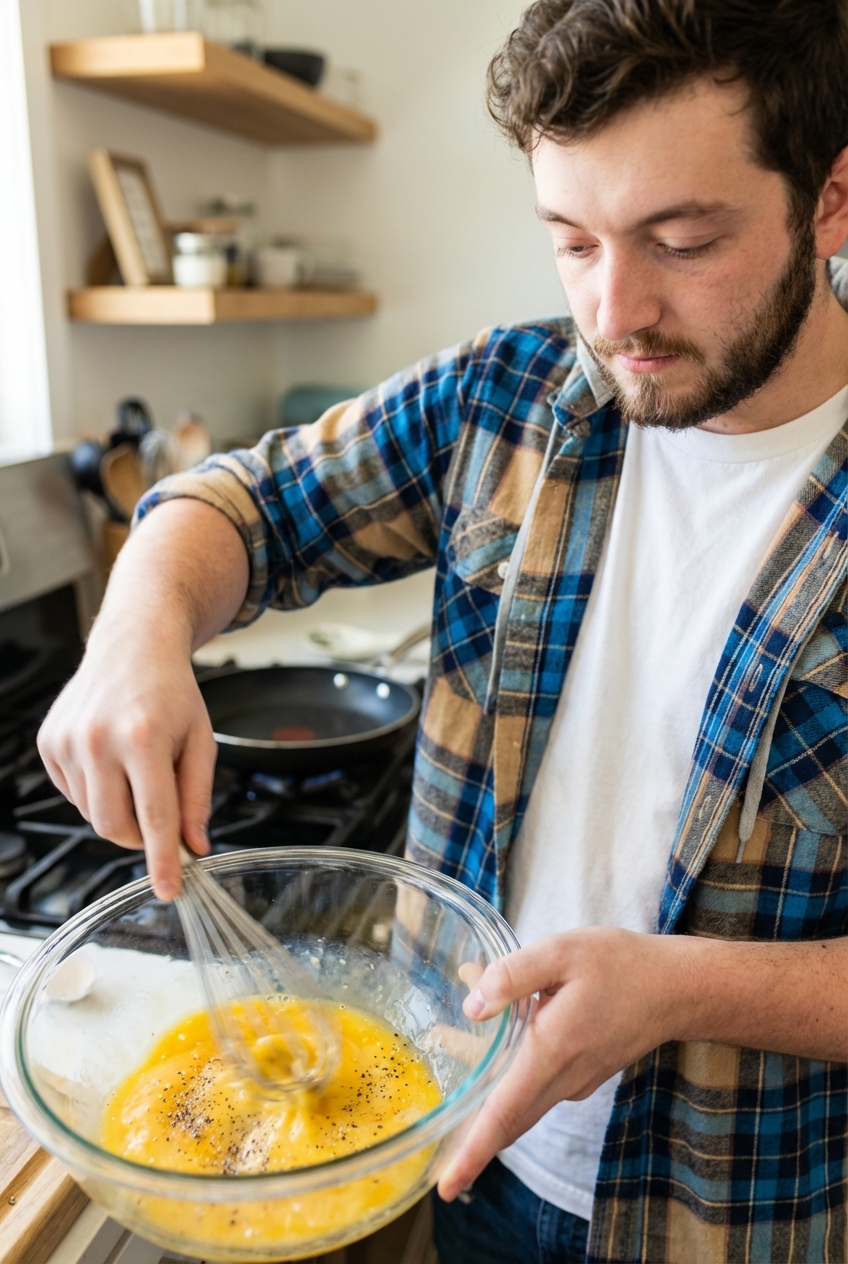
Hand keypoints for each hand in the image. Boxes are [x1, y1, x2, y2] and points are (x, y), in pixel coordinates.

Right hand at [37, 498, 248, 901]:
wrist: (133, 645)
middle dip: (141, 836)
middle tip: (161, 812)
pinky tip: (112, 761)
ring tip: (138, 772)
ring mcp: (68, 742)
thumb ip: (198, 797)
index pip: (154, 817)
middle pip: (116, 826)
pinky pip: (74, 795)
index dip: (163, 860)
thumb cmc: (172, 692)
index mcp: (143, 739)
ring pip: (93, 816)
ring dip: (119, 812)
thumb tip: (197, 846)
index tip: (169, 890)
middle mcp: (98, 740)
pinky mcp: (49, 744)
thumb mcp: (201, 741)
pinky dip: (97, 792)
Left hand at [437, 927, 680, 1201]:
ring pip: (519, 1100)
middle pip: (506, 1120)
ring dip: (485, 1089)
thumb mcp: (560, 952)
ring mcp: (575, 1082)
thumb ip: (511, 976)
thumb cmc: (620, 966)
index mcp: (552, 1052)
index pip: (503, 1114)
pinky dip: (510, 1069)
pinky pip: (537, 1083)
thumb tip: (472, 1006)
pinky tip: (497, 1022)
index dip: (472, 1152)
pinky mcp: (582, 1075)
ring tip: (448, 1043)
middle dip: (469, 1138)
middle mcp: (563, 1079)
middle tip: (436, 1150)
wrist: (677, 989)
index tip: (446, 1188)